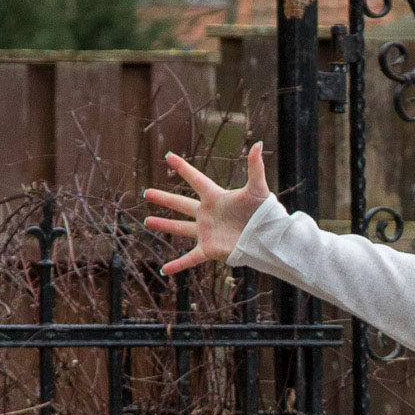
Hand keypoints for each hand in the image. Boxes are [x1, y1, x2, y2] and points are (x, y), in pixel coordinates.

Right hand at [142, 140, 270, 274]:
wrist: (268, 238)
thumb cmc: (265, 214)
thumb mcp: (258, 189)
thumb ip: (255, 167)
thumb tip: (258, 144)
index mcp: (216, 198)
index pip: (196, 179)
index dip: (183, 168)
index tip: (169, 157)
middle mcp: (208, 214)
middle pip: (182, 204)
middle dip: (164, 199)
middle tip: (146, 192)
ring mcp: (207, 232)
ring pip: (181, 228)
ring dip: (165, 225)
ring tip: (147, 221)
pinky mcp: (210, 249)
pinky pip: (191, 258)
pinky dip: (178, 265)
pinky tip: (166, 270)